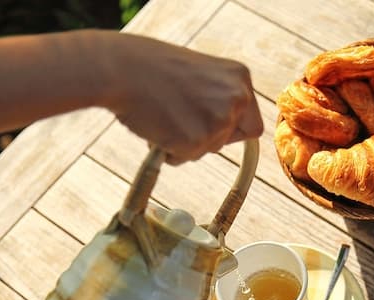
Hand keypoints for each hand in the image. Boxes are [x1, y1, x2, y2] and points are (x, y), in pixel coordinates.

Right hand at [98, 33, 263, 163]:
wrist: (122, 70)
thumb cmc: (151, 68)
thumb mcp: (198, 73)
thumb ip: (216, 95)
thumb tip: (224, 126)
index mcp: (239, 77)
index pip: (252, 120)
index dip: (233, 128)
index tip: (215, 127)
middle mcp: (236, 99)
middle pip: (234, 137)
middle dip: (210, 136)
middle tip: (182, 119)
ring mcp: (219, 121)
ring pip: (210, 148)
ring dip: (188, 142)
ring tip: (164, 117)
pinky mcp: (198, 141)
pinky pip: (187, 157)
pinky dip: (171, 150)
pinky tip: (157, 127)